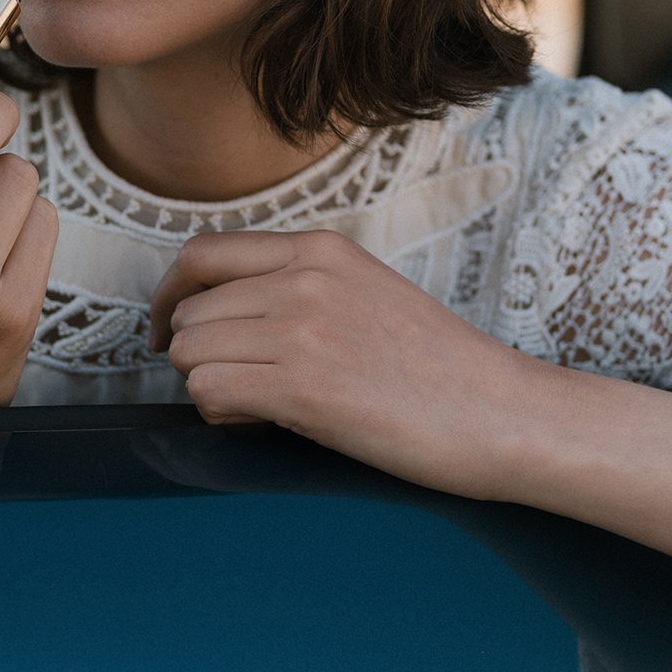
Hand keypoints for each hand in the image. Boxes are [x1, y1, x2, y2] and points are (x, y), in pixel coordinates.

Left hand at [149, 230, 548, 500]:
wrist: (501, 413)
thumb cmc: (441, 369)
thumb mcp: (368, 293)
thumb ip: (301, 286)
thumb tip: (222, 313)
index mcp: (321, 248)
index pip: (201, 253)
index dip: (171, 297)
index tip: (170, 331)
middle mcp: (304, 277)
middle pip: (190, 310)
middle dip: (198, 354)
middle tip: (239, 388)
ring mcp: (302, 328)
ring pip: (190, 352)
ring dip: (209, 387)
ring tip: (260, 408)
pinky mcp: (302, 386)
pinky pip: (208, 393)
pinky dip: (221, 416)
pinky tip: (264, 423)